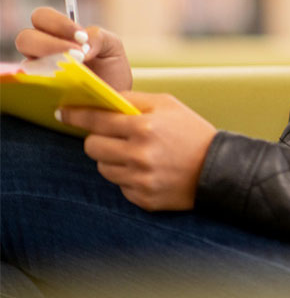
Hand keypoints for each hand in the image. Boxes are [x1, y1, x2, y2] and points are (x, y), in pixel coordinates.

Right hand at [16, 7, 132, 90]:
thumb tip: (82, 46)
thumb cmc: (111, 68)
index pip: (41, 17)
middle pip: (25, 38)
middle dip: (50, 43)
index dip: (57, 23)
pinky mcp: (37, 96)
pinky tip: (66, 87)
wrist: (114, 98)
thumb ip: (99, 36)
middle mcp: (41, 52)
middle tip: (77, 54)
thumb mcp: (112, 47)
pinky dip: (45, 86)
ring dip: (48, 64)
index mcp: (57, 34)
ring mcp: (36, 75)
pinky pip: (29, 91)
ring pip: (24, 64)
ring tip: (73, 70)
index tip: (81, 36)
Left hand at [57, 93, 217, 211]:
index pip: (98, 120)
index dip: (77, 115)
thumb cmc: (191, 131)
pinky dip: (127, 177)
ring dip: (112, 159)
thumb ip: (134, 99)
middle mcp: (139, 154)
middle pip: (93, 147)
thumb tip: (104, 98)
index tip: (63, 112)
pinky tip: (146, 170)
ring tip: (134, 153)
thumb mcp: (167, 104)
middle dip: (97, 139)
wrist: (217, 168)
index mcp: (144, 126)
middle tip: (112, 136)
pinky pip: (119, 186)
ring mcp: (140, 179)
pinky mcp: (142, 199)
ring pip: (103, 168)